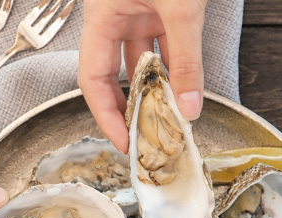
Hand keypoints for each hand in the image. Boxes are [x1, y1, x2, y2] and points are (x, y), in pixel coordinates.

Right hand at [78, 0, 207, 151]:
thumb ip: (186, 59)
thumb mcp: (181, 9)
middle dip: (128, 108)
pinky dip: (172, 70)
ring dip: (155, 91)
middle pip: (111, 76)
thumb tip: (188, 106)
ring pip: (140, 64)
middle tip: (143, 137)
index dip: (106, 115)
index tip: (124, 141)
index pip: (93, 78)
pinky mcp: (159, 11)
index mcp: (102, 16)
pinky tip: (183, 91)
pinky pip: (162, 48)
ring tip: (168, 119)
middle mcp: (114, 18)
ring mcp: (137, 14)